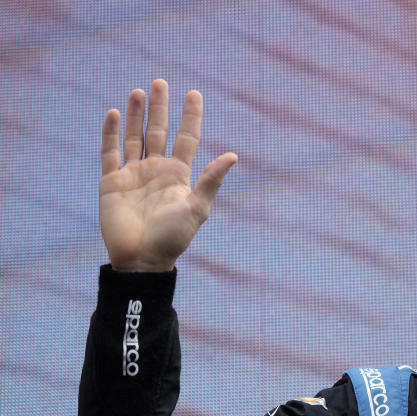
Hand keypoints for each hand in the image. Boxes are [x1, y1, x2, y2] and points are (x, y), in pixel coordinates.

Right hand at [99, 79, 236, 271]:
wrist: (142, 259)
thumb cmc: (173, 238)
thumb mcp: (197, 208)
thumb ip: (211, 180)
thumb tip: (234, 155)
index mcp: (179, 175)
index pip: (186, 138)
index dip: (190, 116)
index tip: (193, 93)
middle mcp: (157, 170)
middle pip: (159, 131)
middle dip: (160, 107)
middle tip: (160, 82)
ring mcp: (134, 174)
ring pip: (135, 137)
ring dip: (136, 114)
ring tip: (139, 91)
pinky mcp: (112, 182)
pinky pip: (110, 152)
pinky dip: (110, 133)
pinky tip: (112, 113)